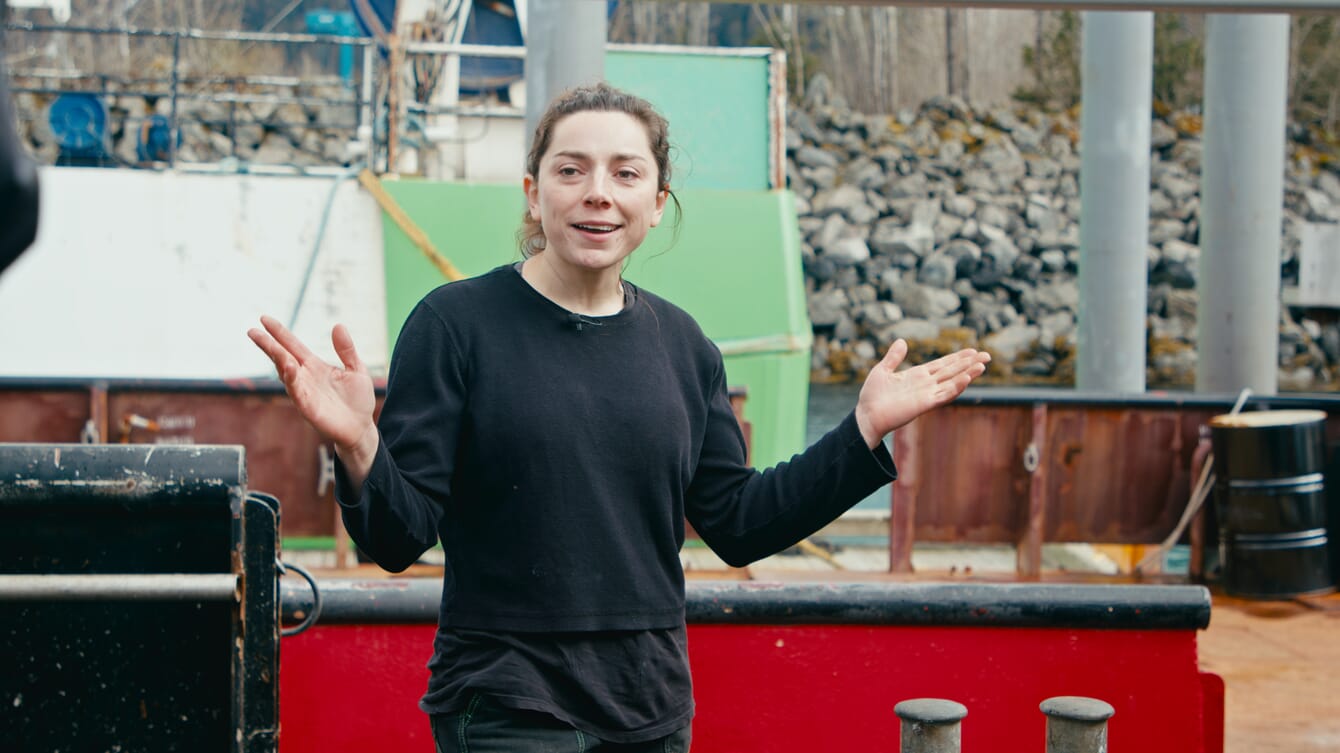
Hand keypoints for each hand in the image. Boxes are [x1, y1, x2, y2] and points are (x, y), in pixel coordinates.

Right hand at [247, 315, 378, 481]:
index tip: (265, 319)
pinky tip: (288, 367)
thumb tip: (338, 325)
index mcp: (315, 366)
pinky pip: (296, 392)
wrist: (361, 427)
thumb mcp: (356, 369)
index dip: (280, 333)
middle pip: (282, 357)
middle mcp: (305, 377)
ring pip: (285, 373)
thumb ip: (346, 349)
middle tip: (252, 331)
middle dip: (268, 344)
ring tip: (269, 344)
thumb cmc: (358, 400)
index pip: (293, 346)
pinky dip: (291, 380)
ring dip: (277, 359)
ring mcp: (304, 392)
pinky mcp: (307, 407)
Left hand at [854, 339, 989, 447]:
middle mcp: (926, 384)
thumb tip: (902, 341)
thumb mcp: (882, 370)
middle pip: (952, 371)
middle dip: (969, 363)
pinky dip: (955, 387)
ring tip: (982, 366)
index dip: (958, 357)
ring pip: (952, 382)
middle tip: (987, 355)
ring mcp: (926, 394)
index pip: (942, 364)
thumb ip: (894, 357)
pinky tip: (966, 379)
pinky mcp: (924, 404)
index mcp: (917, 375)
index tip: (973, 350)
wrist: (866, 415)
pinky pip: (943, 395)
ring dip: (967, 374)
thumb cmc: (872, 396)